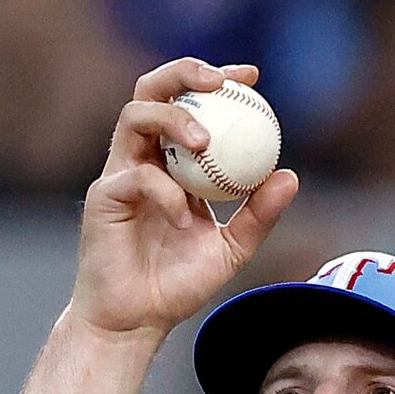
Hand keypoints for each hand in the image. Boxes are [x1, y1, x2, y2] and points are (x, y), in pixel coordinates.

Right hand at [67, 61, 299, 340]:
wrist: (137, 321)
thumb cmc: (177, 285)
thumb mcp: (231, 249)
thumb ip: (258, 215)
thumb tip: (290, 175)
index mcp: (171, 161)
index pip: (190, 103)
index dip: (215, 79)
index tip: (251, 78)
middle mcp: (142, 157)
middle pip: (152, 89)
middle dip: (184, 72)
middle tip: (221, 83)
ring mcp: (119, 173)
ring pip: (135, 115)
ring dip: (174, 118)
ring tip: (205, 143)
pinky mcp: (104, 196)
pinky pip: (138, 177)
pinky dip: (167, 192)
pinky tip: (186, 218)